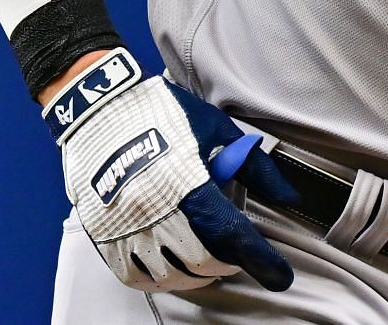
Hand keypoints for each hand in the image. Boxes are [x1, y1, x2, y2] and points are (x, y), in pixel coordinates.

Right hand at [43, 48, 300, 293]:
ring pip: (169, 274)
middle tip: (239, 255)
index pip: (229, 233)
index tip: (279, 275)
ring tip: (209, 259)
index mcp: (184, 180)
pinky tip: (174, 266)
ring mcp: (123, 225)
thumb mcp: (216, 127)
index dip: (260, 259)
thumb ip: (255, 166)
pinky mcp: (102, 234)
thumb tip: (289, 196)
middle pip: (201, 260)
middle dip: (228, 263)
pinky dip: (161, 278)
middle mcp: (152, 208)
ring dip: (198, 274)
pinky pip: (135, 276)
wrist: (98, 108)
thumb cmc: (162, 113)